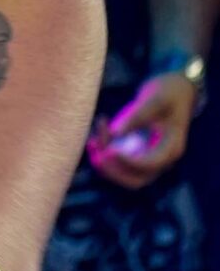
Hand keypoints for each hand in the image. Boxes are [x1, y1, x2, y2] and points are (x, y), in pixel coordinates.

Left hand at [87, 71, 198, 189]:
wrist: (176, 90)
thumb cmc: (168, 92)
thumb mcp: (154, 99)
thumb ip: (136, 116)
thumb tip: (115, 132)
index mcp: (170, 148)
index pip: (149, 165)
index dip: (127, 161)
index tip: (109, 148)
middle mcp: (161, 159)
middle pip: (135, 180)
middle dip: (112, 170)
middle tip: (97, 151)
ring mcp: (149, 158)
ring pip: (123, 174)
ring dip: (105, 163)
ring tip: (93, 140)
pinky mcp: (137, 153)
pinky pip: (118, 164)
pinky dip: (104, 156)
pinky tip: (94, 139)